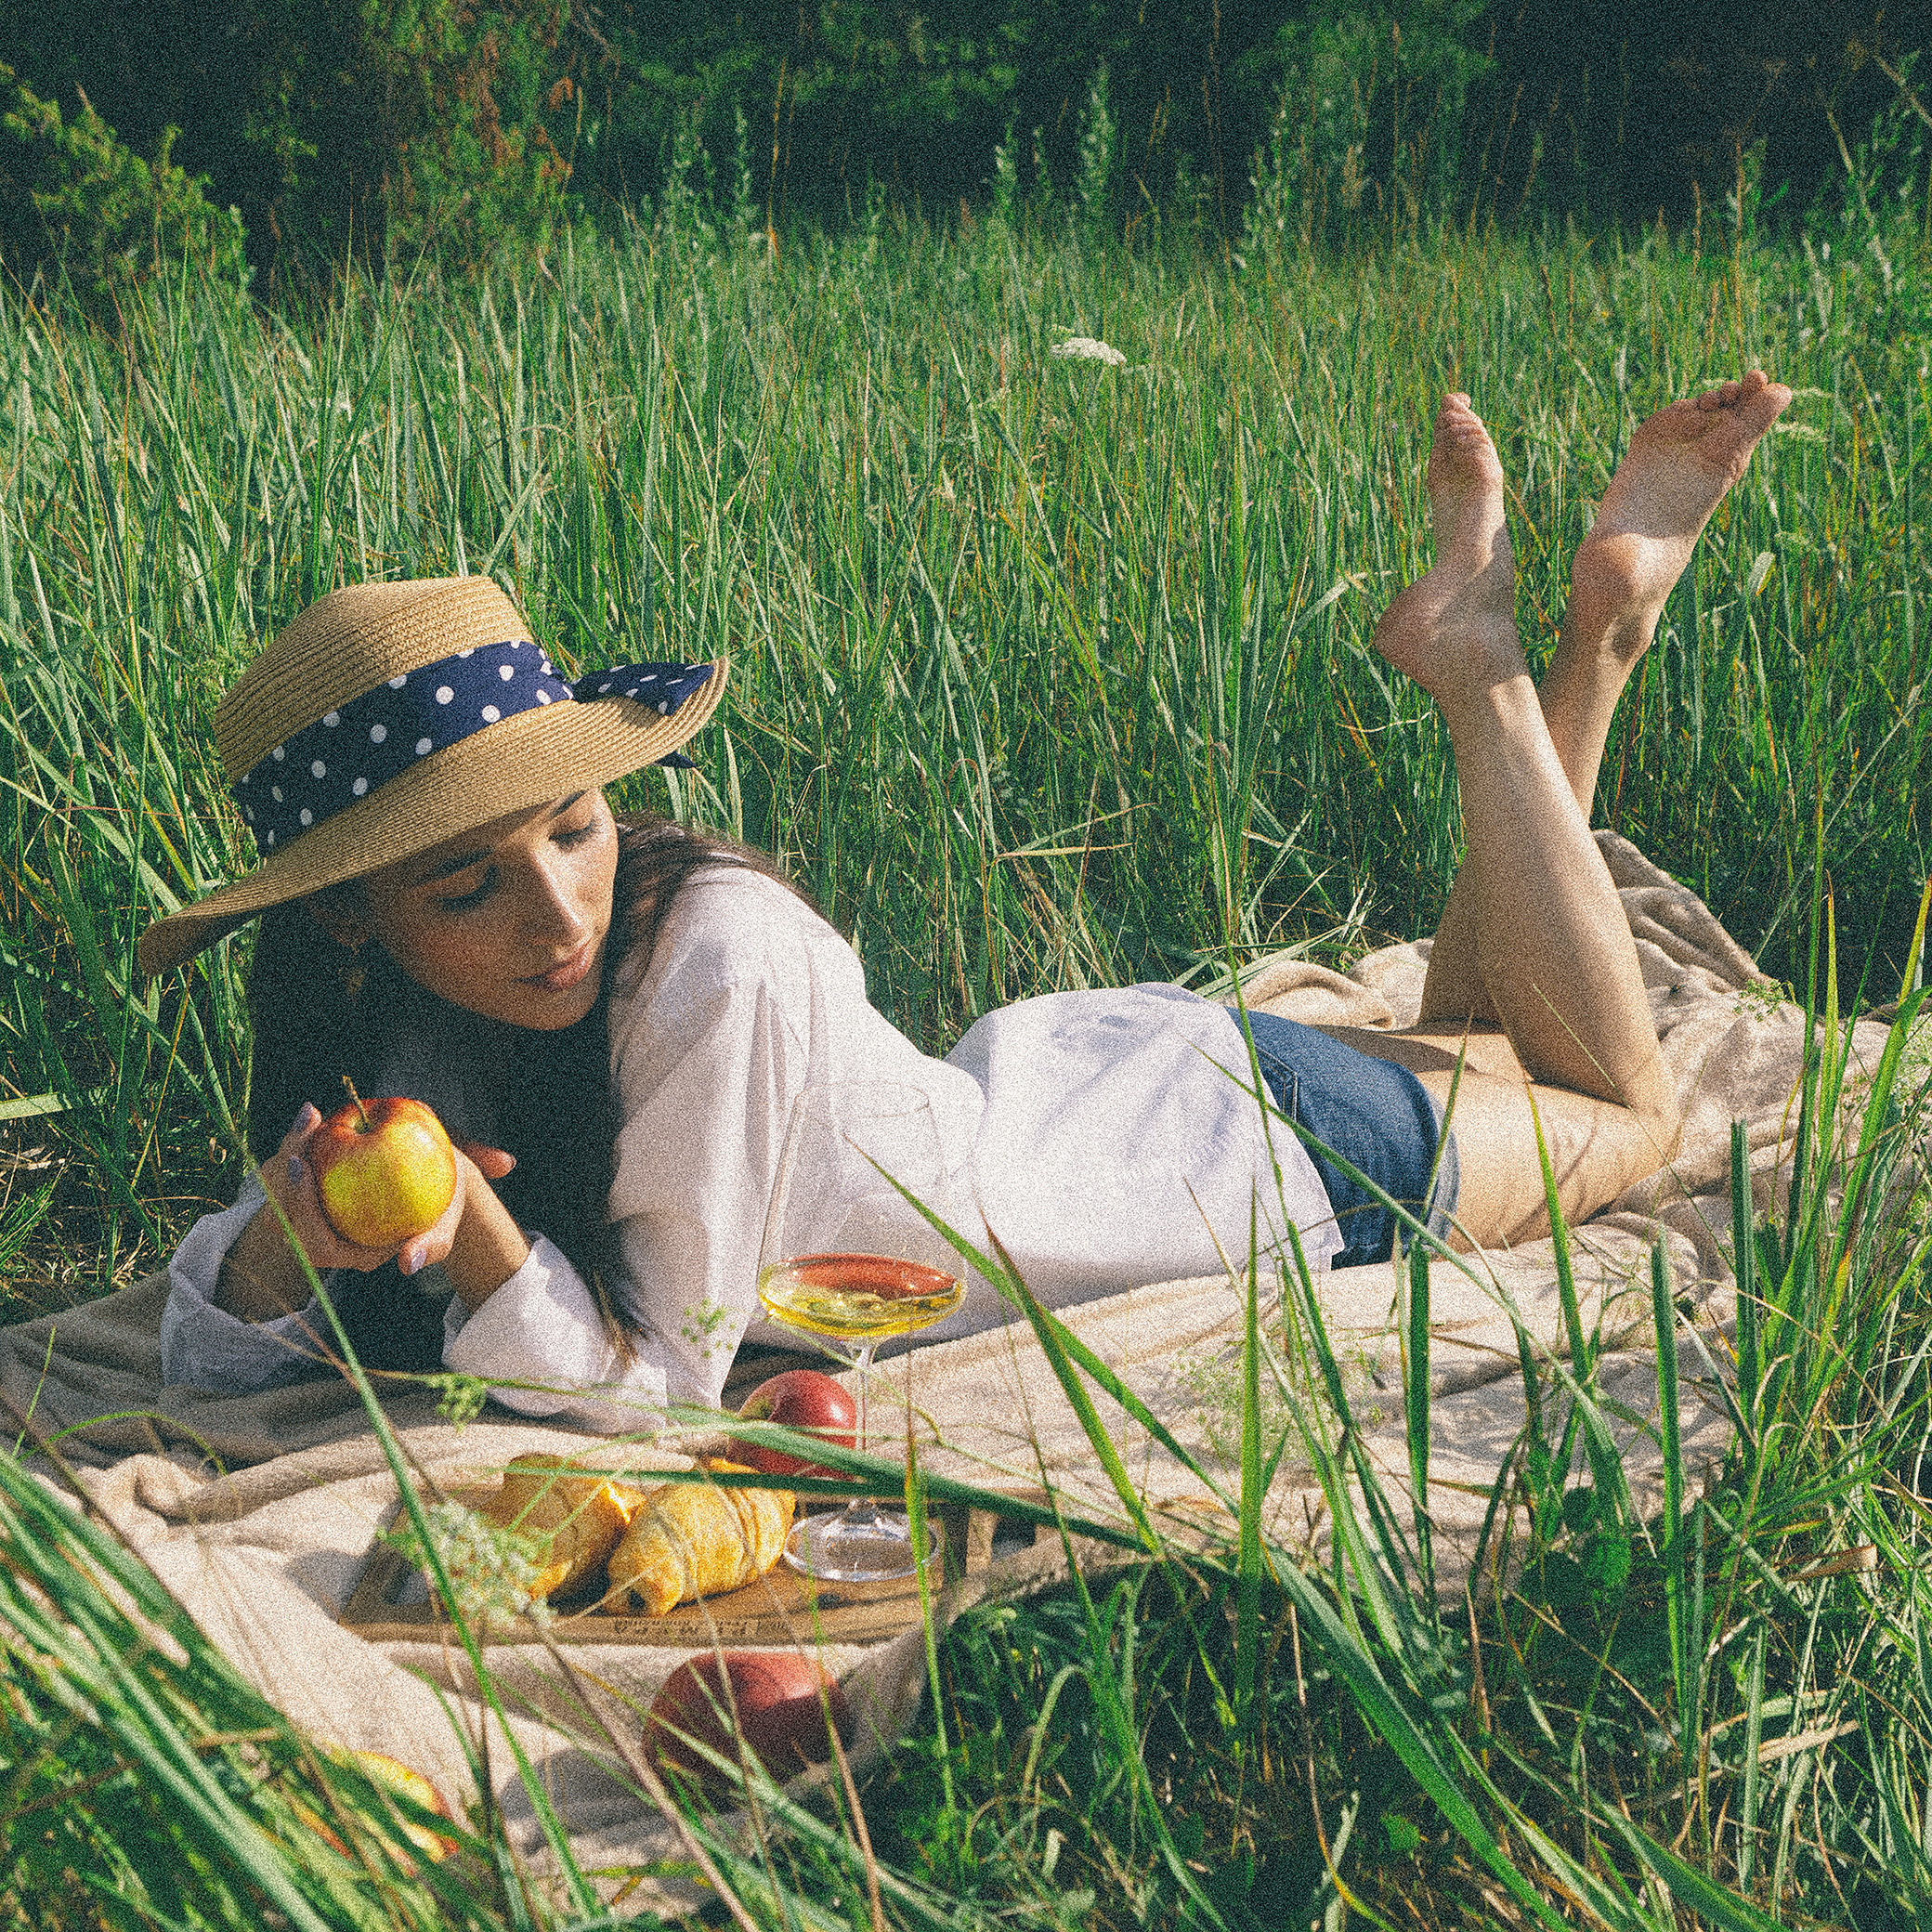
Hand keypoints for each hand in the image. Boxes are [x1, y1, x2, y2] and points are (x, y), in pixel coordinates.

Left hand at [269, 1103, 516, 1277]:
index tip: (301, 1163)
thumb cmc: (444, 1207)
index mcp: (352, 1253)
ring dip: (286, 1153)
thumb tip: (408, 1264)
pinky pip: (290, 1168)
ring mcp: (317, 1211)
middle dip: (280, 1176)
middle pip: (282, 1217)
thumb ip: (433, 1245)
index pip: (315, 1242)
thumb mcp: (447, 1225)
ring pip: (278, 1191)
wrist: (439, 1183)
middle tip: (303, 1133)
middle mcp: (326, 1236)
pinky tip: (313, 1112)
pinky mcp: (314, 1186)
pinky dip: (298, 1140)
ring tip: (309, 1117)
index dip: (301, 1208)